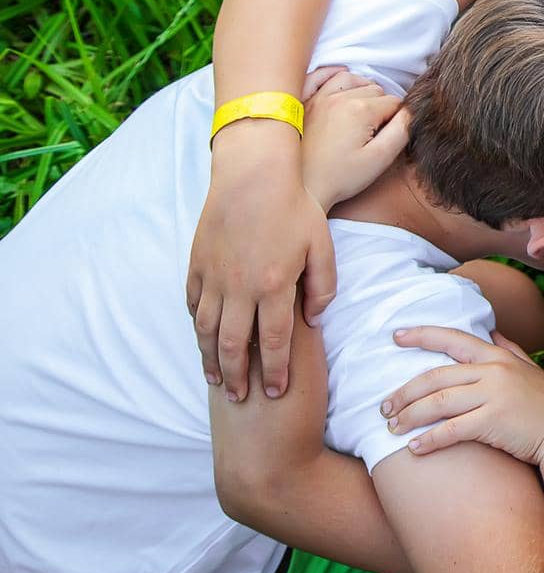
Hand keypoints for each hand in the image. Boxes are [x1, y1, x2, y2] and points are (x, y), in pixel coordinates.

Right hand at [189, 91, 335, 401]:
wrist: (253, 173)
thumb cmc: (295, 207)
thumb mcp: (322, 247)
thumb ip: (322, 287)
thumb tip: (312, 320)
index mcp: (273, 285)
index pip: (272, 343)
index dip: (274, 372)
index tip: (275, 393)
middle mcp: (239, 287)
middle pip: (233, 346)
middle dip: (239, 377)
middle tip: (244, 399)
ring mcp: (213, 276)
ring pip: (206, 330)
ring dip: (210, 359)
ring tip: (218, 380)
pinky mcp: (196, 264)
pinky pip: (192, 304)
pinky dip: (196, 327)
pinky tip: (202, 341)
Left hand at [300, 70, 409, 210]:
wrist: (302, 187)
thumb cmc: (340, 177)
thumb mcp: (380, 159)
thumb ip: (401, 131)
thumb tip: (410, 112)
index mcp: (360, 110)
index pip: (394, 102)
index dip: (398, 119)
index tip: (389, 136)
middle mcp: (339, 97)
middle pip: (375, 90)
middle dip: (381, 106)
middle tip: (375, 131)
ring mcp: (318, 97)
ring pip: (351, 79)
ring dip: (362, 89)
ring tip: (364, 109)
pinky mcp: (304, 103)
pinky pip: (319, 76)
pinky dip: (332, 75)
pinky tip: (341, 81)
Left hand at [384, 327, 543, 462]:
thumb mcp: (531, 370)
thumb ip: (511, 349)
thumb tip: (493, 331)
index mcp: (498, 357)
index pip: (452, 338)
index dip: (421, 335)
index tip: (395, 336)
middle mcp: (493, 371)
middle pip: (435, 377)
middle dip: (404, 392)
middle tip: (384, 407)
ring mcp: (493, 395)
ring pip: (438, 402)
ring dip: (409, 416)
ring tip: (392, 428)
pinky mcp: (493, 421)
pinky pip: (452, 430)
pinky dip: (429, 439)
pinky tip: (414, 448)